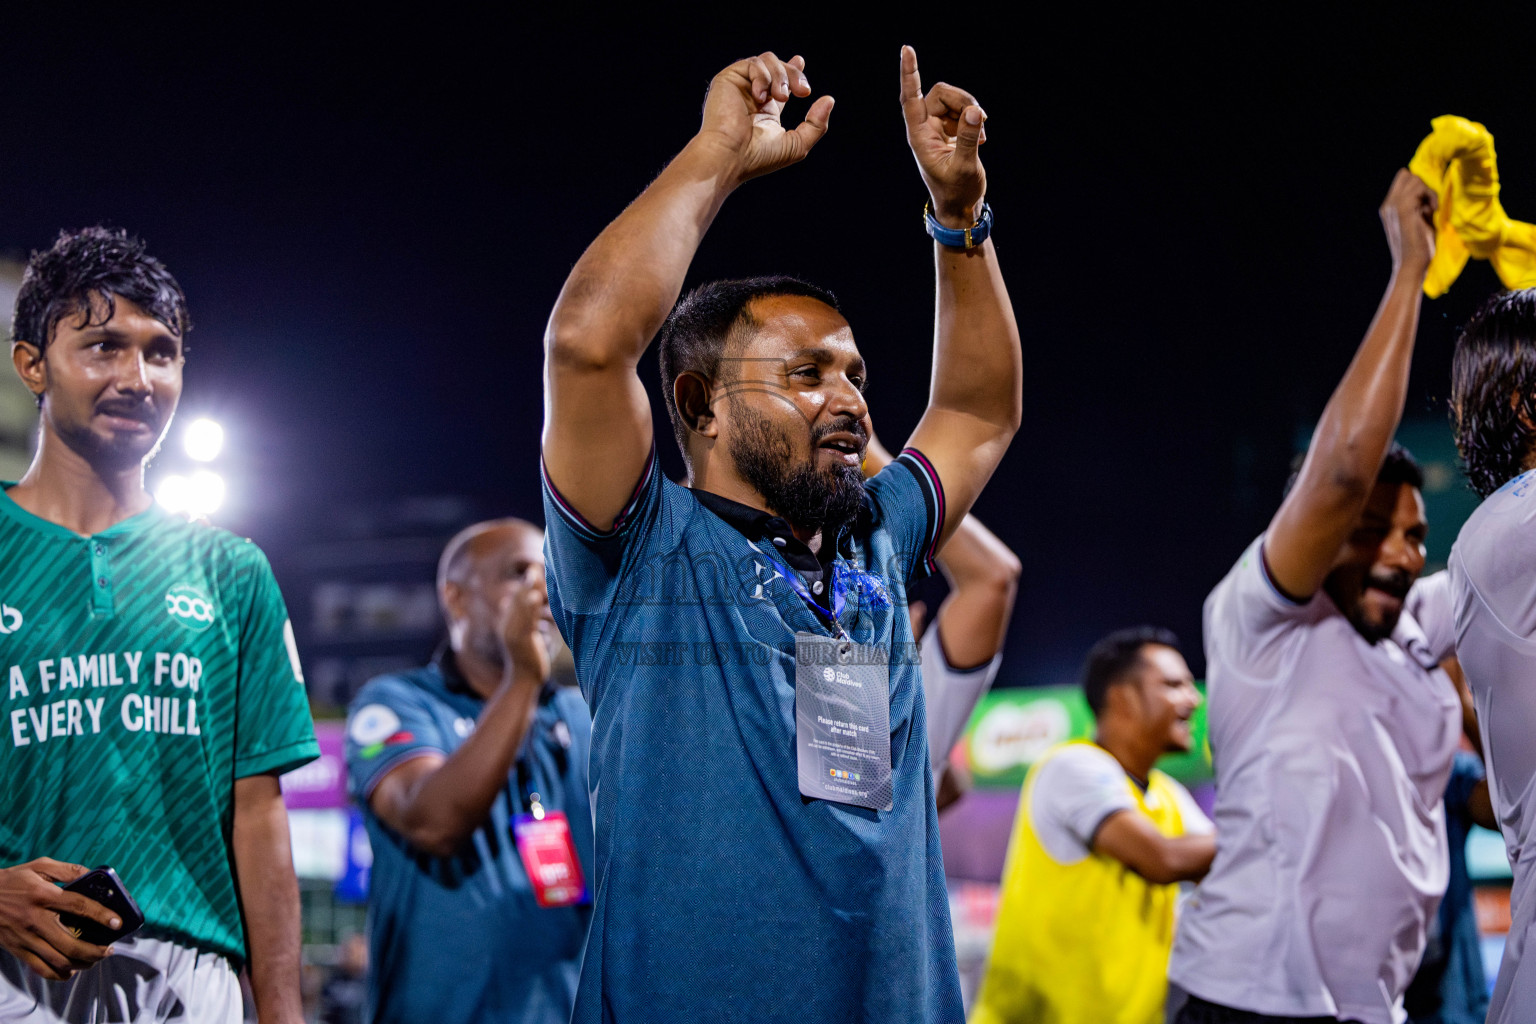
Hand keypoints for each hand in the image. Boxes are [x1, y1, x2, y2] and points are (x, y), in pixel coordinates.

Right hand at [0, 859, 117, 979]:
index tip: (118, 922)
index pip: (79, 906)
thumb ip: (68, 870)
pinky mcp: (17, 949)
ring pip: (58, 960)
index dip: (101, 915)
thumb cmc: (13, 880)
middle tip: (109, 950)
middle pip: (71, 943)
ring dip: (81, 963)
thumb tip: (93, 875)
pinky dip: (58, 974)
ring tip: (95, 959)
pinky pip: (39, 969)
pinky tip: (71, 970)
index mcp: (43, 896)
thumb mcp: (39, 866)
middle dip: (95, 950)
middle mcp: (35, 920)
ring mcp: (25, 938)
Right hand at [498, 577, 552, 685]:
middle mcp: (507, 626)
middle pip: (517, 600)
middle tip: (535, 565)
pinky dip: (531, 607)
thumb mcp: (521, 635)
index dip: (524, 585)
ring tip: (534, 574)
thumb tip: (508, 601)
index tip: (533, 569)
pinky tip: (535, 596)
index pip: (514, 600)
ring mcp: (513, 633)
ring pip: (521, 607)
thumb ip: (520, 619)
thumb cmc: (526, 657)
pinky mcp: (521, 640)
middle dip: (527, 582)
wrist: (523, 680)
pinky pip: (527, 620)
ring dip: (528, 589)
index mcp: (506, 623)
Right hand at [696, 51, 833, 185]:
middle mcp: (752, 96)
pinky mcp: (728, 79)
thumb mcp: (796, 145)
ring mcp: (740, 86)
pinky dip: (762, 77)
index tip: (800, 60)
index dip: (792, 69)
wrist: (730, 156)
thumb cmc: (758, 157)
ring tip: (780, 98)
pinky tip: (759, 97)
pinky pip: (754, 63)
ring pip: (768, 61)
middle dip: (795, 75)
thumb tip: (829, 99)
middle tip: (803, 92)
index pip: (779, 82)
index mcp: (765, 110)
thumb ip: (816, 125)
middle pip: (779, 68)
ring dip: (781, 76)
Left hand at [900, 46, 986, 228]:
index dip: (910, 73)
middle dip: (962, 101)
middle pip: (940, 93)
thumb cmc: (958, 191)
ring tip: (981, 137)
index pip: (911, 98)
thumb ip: (967, 138)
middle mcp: (924, 128)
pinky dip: (974, 120)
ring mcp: (936, 128)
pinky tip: (980, 138)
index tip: (907, 49)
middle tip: (980, 120)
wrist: (961, 206)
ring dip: (971, 112)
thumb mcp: (965, 166)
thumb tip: (973, 111)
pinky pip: (962, 110)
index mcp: (919, 136)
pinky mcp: (949, 130)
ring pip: (954, 100)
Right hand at [1380, 169, 1436, 274]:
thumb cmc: (1418, 246)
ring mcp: (1394, 206)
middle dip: (1421, 185)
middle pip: (1406, 175)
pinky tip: (1432, 212)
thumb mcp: (1415, 221)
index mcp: (1387, 208)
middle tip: (1428, 205)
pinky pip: (1420, 188)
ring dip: (1428, 192)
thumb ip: (1416, 205)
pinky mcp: (1405, 209)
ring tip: (1430, 210)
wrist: (1411, 264)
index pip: (1401, 178)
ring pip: (1414, 179)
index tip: (1424, 203)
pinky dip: (1430, 197)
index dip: (1416, 186)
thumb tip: (1427, 192)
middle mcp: (1388, 205)